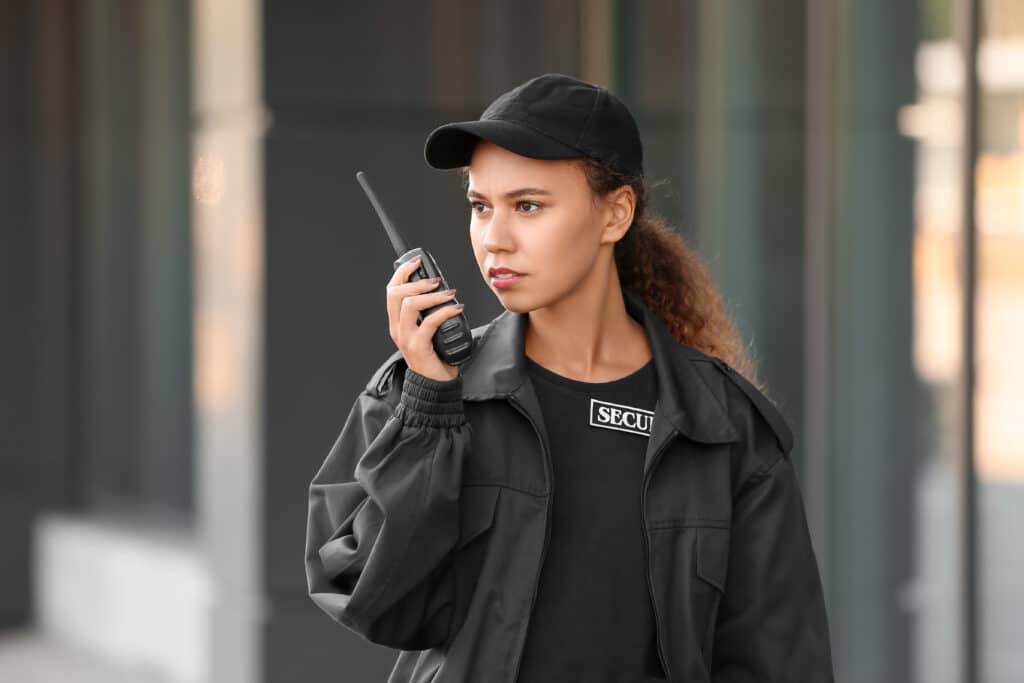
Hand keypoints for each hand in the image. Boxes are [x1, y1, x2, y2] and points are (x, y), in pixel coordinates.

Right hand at [386, 257, 463, 381]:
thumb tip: (443, 290)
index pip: (391, 290)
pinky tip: (456, 309)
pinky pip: (429, 322)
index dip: (402, 272)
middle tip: (437, 281)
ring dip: (432, 295)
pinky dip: (445, 311)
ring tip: (449, 294)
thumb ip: (429, 313)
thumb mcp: (428, 330)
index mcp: (397, 322)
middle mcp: (397, 328)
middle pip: (396, 294)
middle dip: (417, 281)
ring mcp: (406, 338)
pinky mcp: (418, 347)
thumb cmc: (435, 356)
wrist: (435, 385)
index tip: (416, 262)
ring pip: (409, 305)